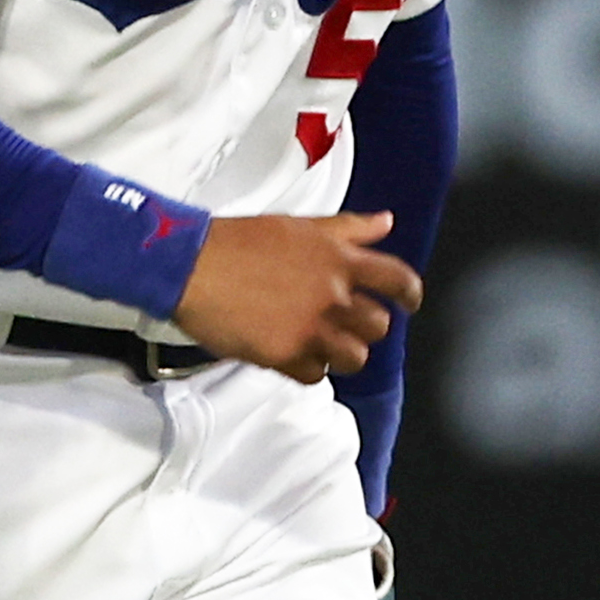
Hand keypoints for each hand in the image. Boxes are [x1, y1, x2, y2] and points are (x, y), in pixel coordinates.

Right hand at [174, 212, 419, 379]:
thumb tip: (385, 223)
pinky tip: (295, 353)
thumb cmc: (238, 242)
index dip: (409, 294)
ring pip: (355, 357)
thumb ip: (348, 228)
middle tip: (347, 323)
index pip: (397, 279)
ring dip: (343, 353)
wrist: (191, 266)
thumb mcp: (300, 225)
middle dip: (367, 326)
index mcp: (337, 258)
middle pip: (378, 325)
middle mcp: (330, 295)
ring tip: (323, 343)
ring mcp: (310, 328)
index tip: (408, 303)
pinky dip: (310, 368)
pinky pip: (317, 376)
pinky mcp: (285, 355)